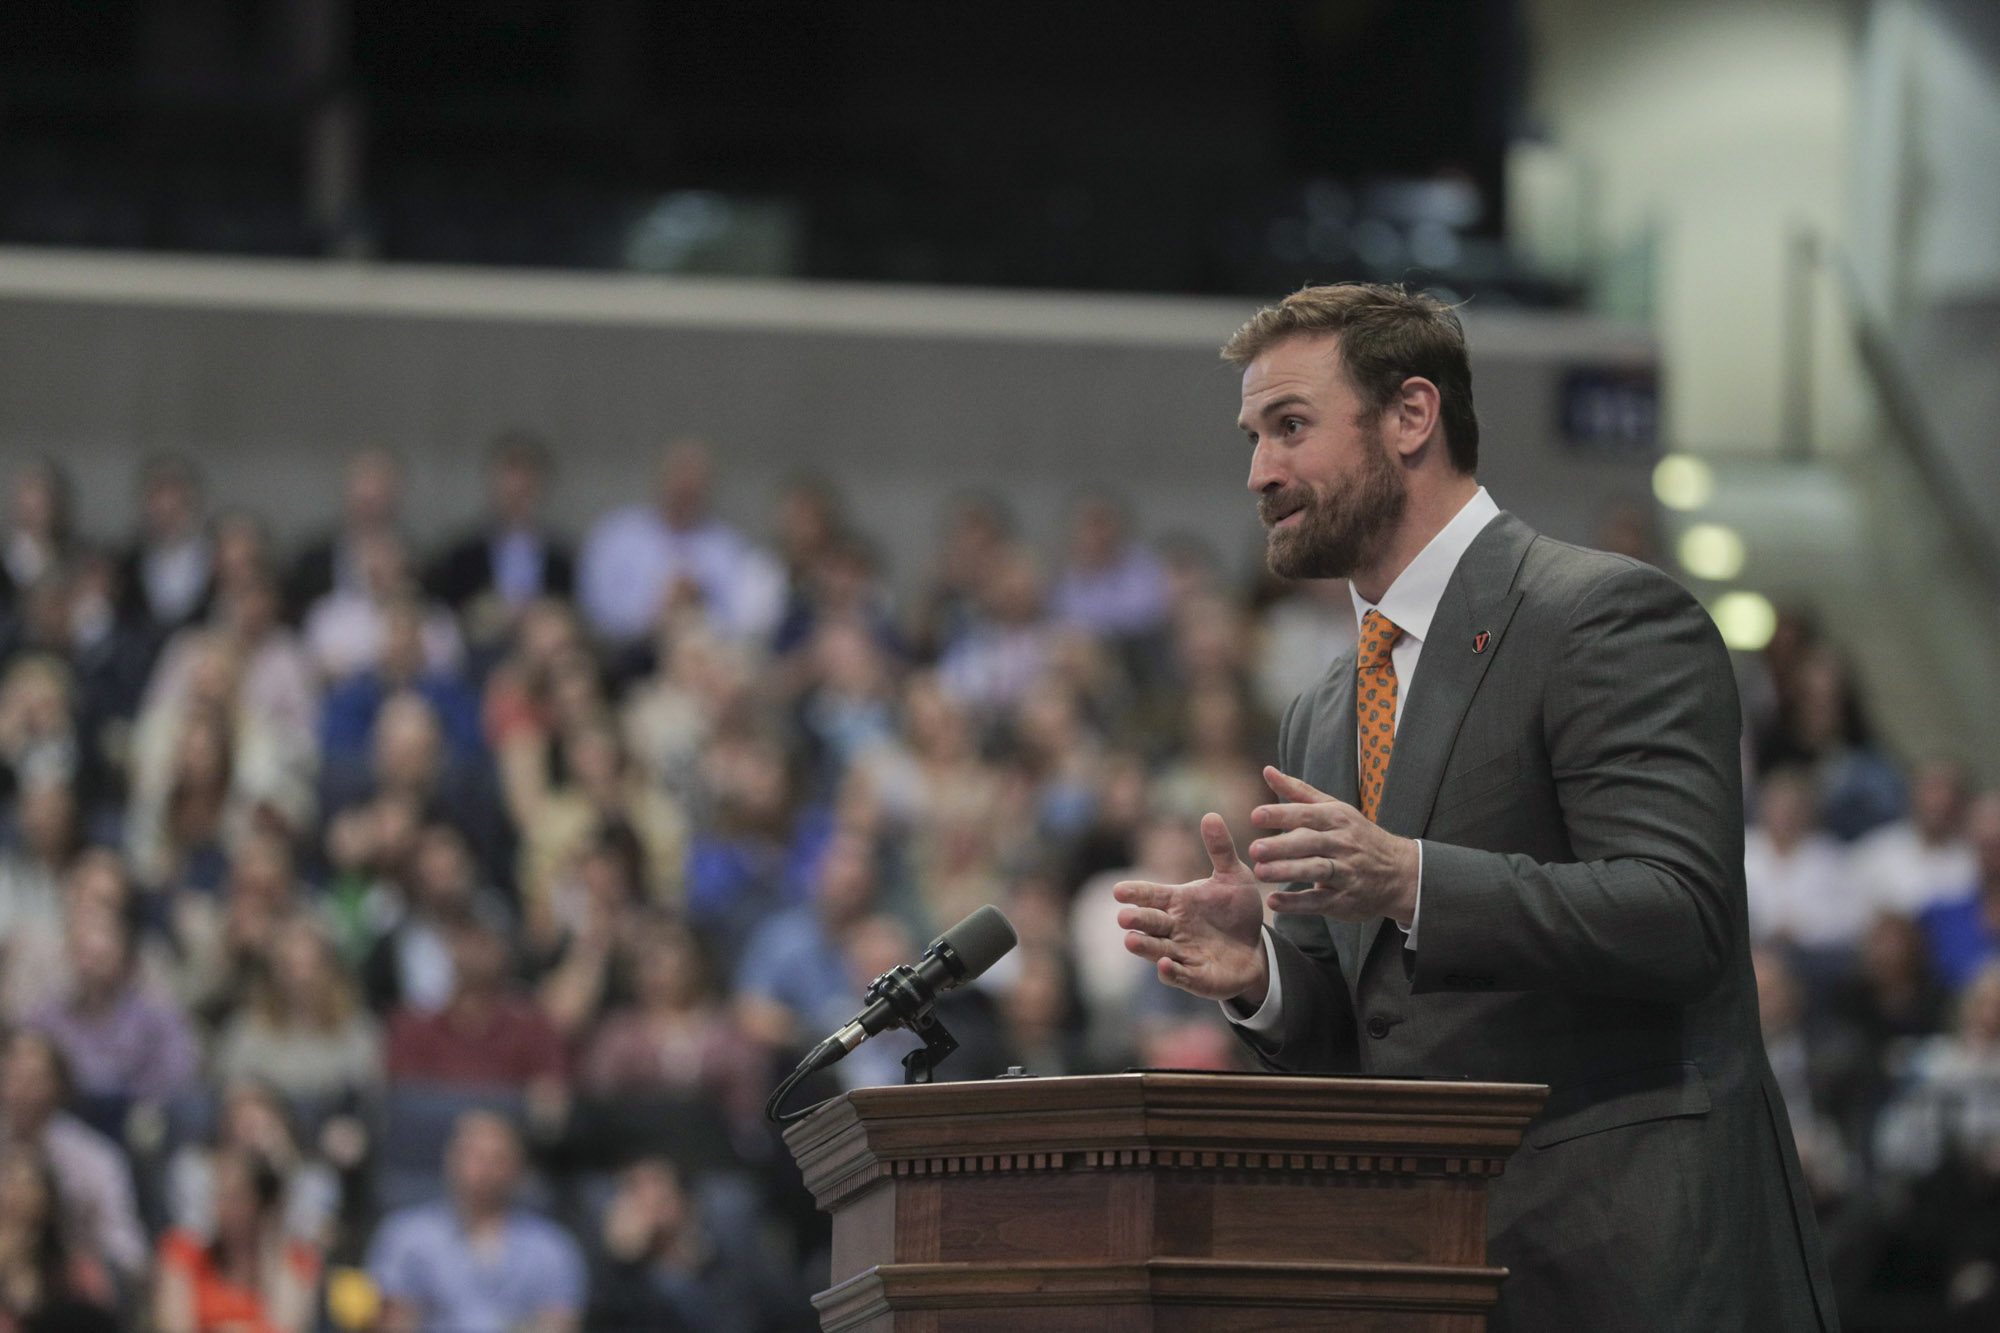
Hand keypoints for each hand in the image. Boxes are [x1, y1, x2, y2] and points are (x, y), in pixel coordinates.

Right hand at [1114, 813, 1269, 1006]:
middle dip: (1136, 920)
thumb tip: (1210, 815)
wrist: (1255, 948)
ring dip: (1145, 947)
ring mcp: (1182, 953)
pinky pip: (1180, 976)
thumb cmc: (1236, 910)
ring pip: (1157, 950)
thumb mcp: (1234, 877)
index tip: (1118, 891)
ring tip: (1130, 941)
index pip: (1151, 895)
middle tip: (1123, 917)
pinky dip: (1171, 972)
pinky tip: (1165, 966)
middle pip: (1150, 923)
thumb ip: (1220, 849)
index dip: (1136, 893)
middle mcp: (1174, 927)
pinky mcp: (1195, 977)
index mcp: (1177, 902)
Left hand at [1248, 767, 1419, 926]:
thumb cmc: (1355, 835)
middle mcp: (1343, 844)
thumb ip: (1298, 792)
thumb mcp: (1334, 809)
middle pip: (1311, 843)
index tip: (1256, 816)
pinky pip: (1320, 901)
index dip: (1282, 815)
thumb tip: (1267, 770)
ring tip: (1260, 873)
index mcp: (1337, 819)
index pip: (1307, 815)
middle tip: (1254, 849)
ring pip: (1316, 871)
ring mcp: (1346, 873)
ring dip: (1287, 872)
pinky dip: (1297, 903)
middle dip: (1282, 846)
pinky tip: (1274, 902)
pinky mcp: (1345, 900)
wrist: (1399, 872)